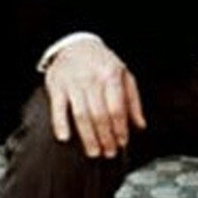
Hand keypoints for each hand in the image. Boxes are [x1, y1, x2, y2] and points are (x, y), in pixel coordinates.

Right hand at [44, 39, 145, 157]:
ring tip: (94, 152)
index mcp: (112, 75)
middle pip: (100, 115)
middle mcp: (93, 79)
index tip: (122, 143)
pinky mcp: (57, 87)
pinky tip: (65, 138)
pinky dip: (60, 124)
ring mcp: (73, 83)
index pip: (117, 108)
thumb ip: (133, 101)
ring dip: (88, 137)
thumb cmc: (103, 63)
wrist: (75, 44)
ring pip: (81, 115)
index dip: (120, 129)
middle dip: (106, 137)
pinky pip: (58, 109)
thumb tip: (140, 125)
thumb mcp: (124, 75)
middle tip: (109, 153)